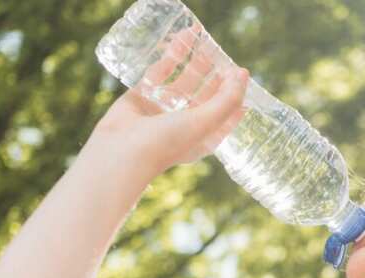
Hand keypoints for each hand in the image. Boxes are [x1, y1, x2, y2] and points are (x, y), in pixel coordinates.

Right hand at [82, 30, 249, 175]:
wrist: (120, 151)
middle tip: (221, 53)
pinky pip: (159, 72)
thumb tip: (243, 74)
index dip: (235, 95)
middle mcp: (184, 124)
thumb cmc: (167, 142)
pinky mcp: (142, 96)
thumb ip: (228, 99)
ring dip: (194, 62)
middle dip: (214, 75)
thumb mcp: (206, 121)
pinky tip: (182, 39)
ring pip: (182, 81)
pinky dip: (170, 56)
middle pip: (204, 95)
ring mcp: (162, 110)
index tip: (242, 74)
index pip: (226, 114)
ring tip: (203, 40)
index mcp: (203, 136)